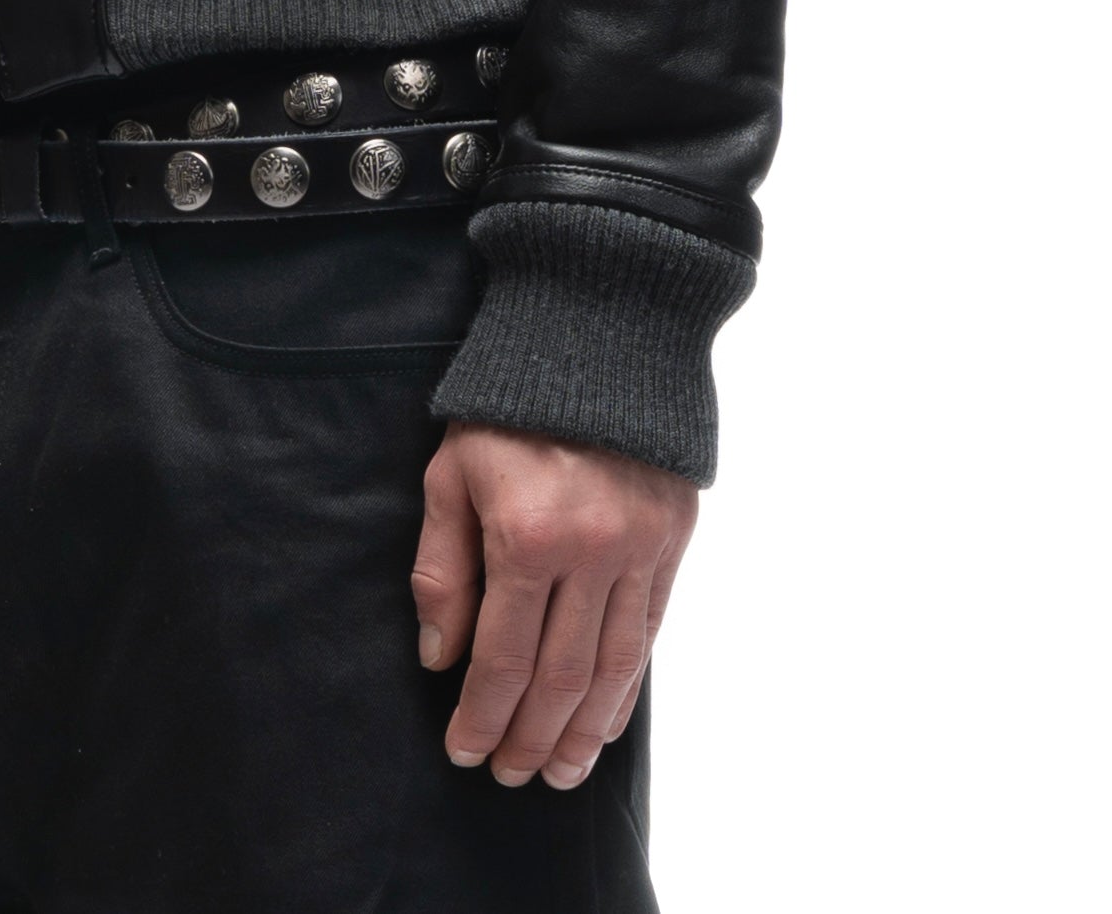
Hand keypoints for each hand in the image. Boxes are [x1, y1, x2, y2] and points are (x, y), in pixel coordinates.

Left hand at [411, 421, 696, 791]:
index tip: (464, 753)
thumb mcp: (451, 472)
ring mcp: (639, 549)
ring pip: (611, 668)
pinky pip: (648, 633)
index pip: (501, 656)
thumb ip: (442, 567)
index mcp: (526, 535)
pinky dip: (626, 688)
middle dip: (529, 736)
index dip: (481, 715)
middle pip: (558, 676)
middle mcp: (590, 552)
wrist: (596, 334)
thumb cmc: (505, 404)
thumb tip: (440, 657)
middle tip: (509, 776)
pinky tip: (604, 721)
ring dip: (582, 732)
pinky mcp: (671, 541)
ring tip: (558, 774)